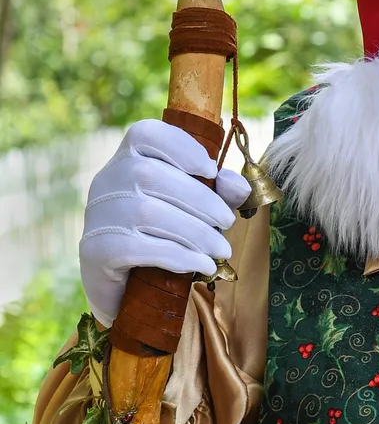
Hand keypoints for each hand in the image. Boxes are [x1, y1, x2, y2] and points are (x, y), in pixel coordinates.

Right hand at [80, 119, 250, 326]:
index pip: (145, 134)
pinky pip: (139, 247)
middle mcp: (106, 181)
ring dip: (196, 232)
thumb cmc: (164, 238)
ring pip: (148, 212)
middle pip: (151, 175)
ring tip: (221, 250)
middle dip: (201, 200)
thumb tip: (238, 186)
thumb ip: (219, 193)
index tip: (212, 170)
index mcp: (128, 160)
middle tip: (227, 223)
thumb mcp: (196, 211)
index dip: (181, 146)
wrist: (127, 290)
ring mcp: (97, 214)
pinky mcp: (96, 249)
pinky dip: (179, 256)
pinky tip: (203, 266)